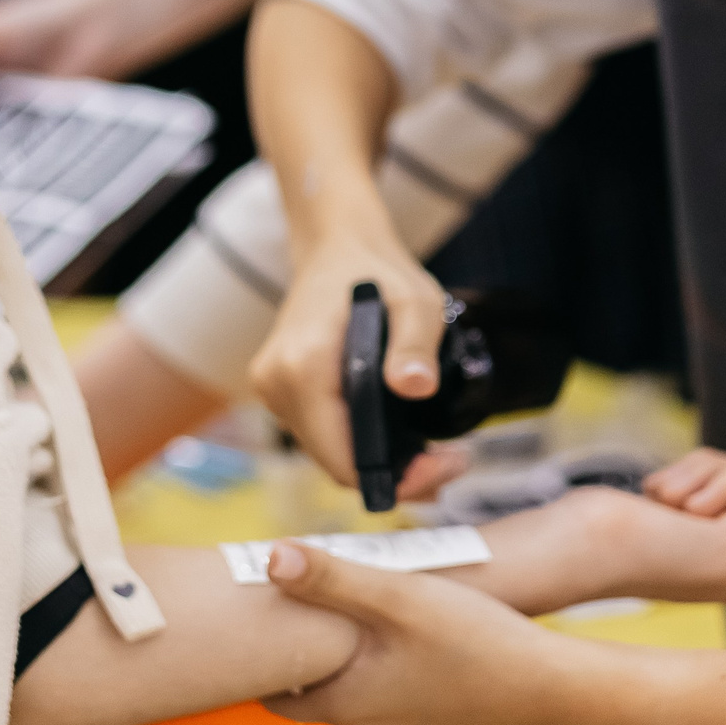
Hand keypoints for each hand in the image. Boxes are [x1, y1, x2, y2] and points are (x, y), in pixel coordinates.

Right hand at [248, 224, 463, 497]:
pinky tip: (400, 440)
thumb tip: (415, 388)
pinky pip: (322, 436)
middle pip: (336, 463)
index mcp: (303, 367)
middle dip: (395, 474)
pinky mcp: (280, 392)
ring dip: (378, 462)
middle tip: (452, 462)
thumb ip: (416, 344)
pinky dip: (360, 444)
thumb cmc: (377, 272)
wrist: (335, 247)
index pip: (342, 459)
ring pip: (329, 454)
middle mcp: (277, 385)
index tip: (445, 465)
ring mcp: (273, 390)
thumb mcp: (415, 301)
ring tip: (434, 454)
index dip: (396, 477)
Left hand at [263, 542, 590, 724]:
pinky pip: (380, 680)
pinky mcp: (429, 705)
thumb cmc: (474, 641)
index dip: (258, 657)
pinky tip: (390, 617)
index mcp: (346, 701)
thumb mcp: (398, 597)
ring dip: (335, 647)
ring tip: (333, 597)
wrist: (550, 685)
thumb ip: (333, 577)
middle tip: (285, 600)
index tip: (250, 615)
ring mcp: (400, 716)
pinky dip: (369, 653)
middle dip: (294, 648)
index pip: (273, 693)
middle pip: (307, 686)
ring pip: (346, 680)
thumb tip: (270, 558)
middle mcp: (367, 719)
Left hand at [452, 465, 725, 613]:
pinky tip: (677, 510)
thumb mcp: (652, 508)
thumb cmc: (590, 526)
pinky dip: (717, 477)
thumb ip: (688, 504)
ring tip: (662, 506)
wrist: (571, 548)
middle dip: (704, 471)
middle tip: (660, 500)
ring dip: (701, 473)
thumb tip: (723, 489)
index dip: (703, 478)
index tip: (658, 501)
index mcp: (713, 569)